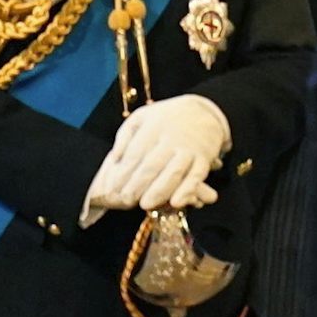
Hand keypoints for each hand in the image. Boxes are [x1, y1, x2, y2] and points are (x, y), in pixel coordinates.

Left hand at [86, 95, 229, 217]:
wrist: (202, 111)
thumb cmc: (164, 118)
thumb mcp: (141, 117)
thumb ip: (125, 136)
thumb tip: (115, 158)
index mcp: (153, 127)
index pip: (136, 153)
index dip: (124, 172)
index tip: (113, 188)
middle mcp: (172, 138)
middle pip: (152, 165)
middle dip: (137, 185)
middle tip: (125, 200)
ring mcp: (189, 149)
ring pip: (174, 173)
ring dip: (159, 191)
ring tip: (145, 205)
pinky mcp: (204, 159)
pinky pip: (196, 177)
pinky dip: (187, 191)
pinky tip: (176, 203)